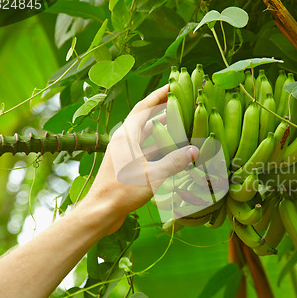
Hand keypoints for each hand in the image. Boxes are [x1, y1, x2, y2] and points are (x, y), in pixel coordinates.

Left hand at [79, 85, 198, 234]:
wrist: (101, 211)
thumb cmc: (123, 191)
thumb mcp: (153, 175)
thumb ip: (175, 161)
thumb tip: (195, 151)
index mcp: (126, 136)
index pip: (144, 108)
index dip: (159, 95)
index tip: (173, 86)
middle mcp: (123, 141)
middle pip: (145, 119)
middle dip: (163, 110)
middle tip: (181, 103)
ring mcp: (123, 153)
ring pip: (145, 136)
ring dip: (162, 129)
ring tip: (180, 123)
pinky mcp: (125, 166)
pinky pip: (144, 150)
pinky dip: (158, 147)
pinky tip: (172, 150)